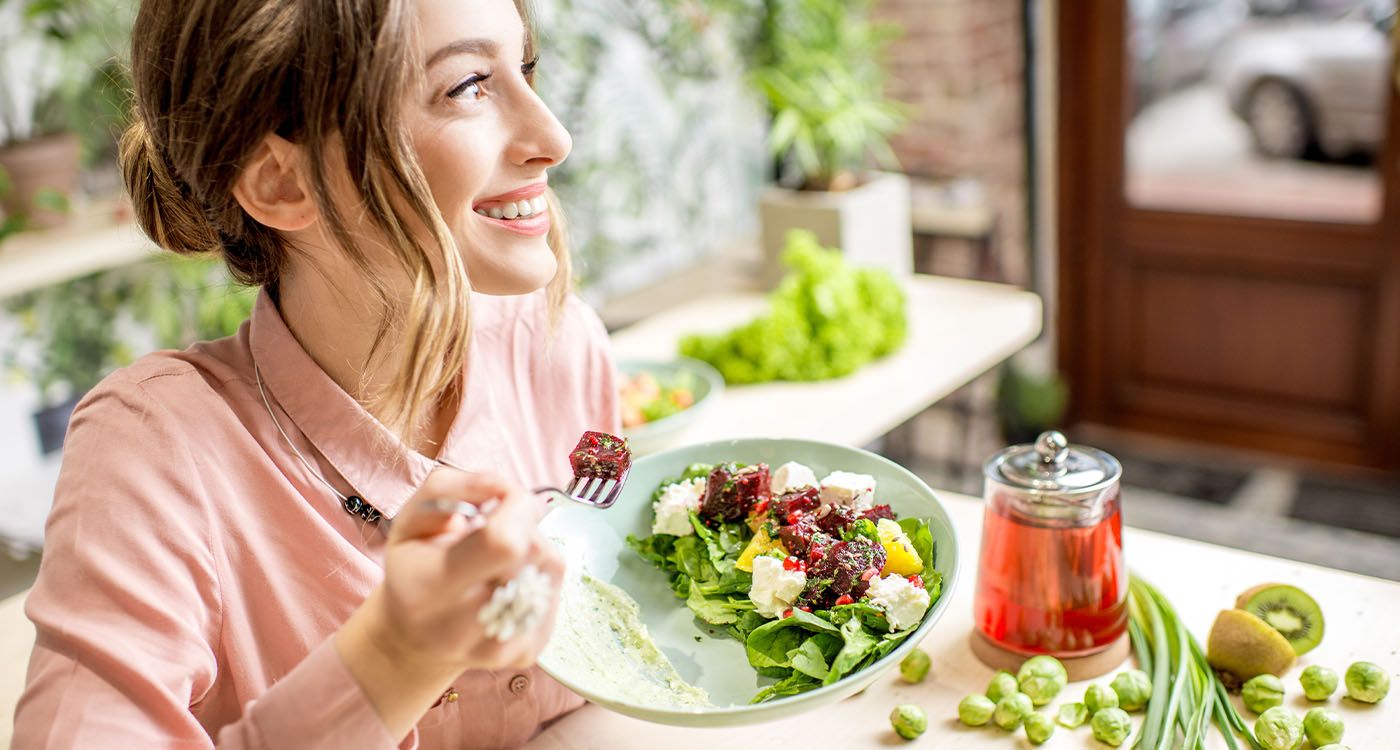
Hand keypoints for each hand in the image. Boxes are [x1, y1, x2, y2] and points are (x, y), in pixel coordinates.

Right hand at [335, 469, 563, 737]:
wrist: (413, 640)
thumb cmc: (414, 567)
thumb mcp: (411, 517)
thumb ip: (451, 488)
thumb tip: (508, 488)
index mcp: (428, 589)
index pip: (503, 542)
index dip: (516, 507)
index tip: (502, 499)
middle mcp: (462, 627)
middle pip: (534, 552)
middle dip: (524, 524)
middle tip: (497, 529)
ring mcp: (499, 648)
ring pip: (552, 568)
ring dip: (534, 548)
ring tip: (500, 558)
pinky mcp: (527, 654)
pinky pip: (557, 591)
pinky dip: (540, 575)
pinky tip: (511, 581)